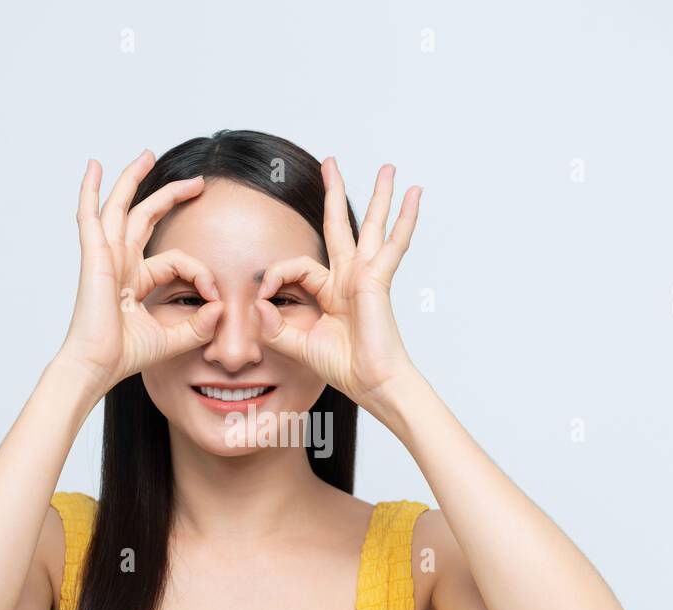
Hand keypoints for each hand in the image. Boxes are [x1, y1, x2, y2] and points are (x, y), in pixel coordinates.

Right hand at [59, 150, 224, 396]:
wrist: (98, 365)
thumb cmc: (124, 356)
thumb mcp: (172, 338)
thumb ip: (197, 325)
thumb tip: (220, 307)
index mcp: (134, 280)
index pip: (177, 261)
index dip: (201, 273)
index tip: (215, 296)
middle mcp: (119, 263)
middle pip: (145, 217)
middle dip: (170, 196)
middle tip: (196, 182)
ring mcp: (105, 256)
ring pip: (120, 207)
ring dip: (133, 179)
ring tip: (147, 156)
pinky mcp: (94, 257)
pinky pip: (90, 216)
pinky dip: (89, 190)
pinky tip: (94, 167)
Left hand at [255, 158, 421, 412]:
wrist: (371, 383)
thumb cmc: (344, 368)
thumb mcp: (298, 345)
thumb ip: (275, 326)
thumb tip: (258, 304)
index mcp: (329, 292)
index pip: (297, 267)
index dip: (274, 275)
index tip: (262, 296)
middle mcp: (349, 278)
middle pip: (339, 226)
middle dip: (333, 193)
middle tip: (330, 163)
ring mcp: (365, 276)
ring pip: (369, 225)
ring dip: (378, 195)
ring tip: (387, 168)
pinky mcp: (378, 278)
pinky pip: (393, 242)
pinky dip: (405, 218)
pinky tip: (414, 194)